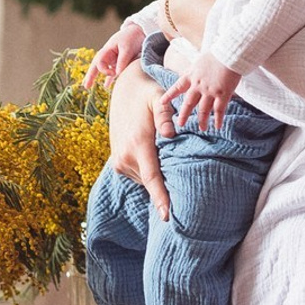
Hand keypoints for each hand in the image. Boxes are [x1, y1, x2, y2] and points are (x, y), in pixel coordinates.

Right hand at [85, 20, 145, 89]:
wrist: (140, 31)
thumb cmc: (132, 37)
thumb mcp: (127, 48)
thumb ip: (122, 61)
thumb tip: (118, 74)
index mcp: (107, 50)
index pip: (99, 63)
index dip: (104, 70)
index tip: (114, 73)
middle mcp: (109, 56)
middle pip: (96, 66)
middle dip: (90, 76)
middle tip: (85, 86)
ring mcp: (114, 59)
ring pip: (104, 70)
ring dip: (96, 77)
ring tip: (88, 86)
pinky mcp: (121, 62)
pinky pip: (113, 72)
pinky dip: (109, 78)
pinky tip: (106, 86)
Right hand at [107, 61, 171, 221]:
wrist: (124, 89)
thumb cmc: (147, 94)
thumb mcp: (159, 99)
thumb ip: (165, 116)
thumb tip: (171, 134)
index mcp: (137, 143)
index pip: (151, 177)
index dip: (160, 198)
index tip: (167, 215)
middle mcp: (125, 156)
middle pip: (151, 182)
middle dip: (166, 188)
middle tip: (186, 190)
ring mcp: (119, 161)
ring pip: (145, 180)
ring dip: (157, 179)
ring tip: (172, 167)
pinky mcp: (118, 162)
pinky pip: (138, 176)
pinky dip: (149, 174)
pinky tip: (159, 164)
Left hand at [163, 52, 240, 133]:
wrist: (228, 54)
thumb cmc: (217, 54)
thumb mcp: (200, 61)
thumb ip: (196, 69)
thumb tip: (194, 71)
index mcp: (192, 76)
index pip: (177, 87)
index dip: (169, 95)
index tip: (162, 102)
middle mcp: (198, 85)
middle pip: (189, 103)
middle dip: (184, 114)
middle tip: (180, 124)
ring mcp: (210, 91)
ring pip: (203, 109)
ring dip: (202, 120)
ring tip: (202, 128)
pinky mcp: (222, 94)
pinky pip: (219, 110)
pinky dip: (218, 119)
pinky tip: (218, 127)